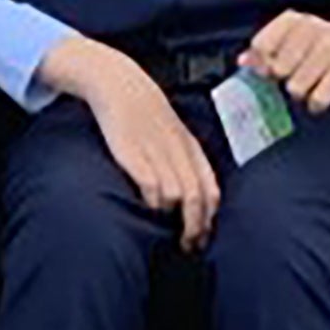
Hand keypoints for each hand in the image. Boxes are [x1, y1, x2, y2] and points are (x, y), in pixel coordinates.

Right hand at [59, 41, 221, 244]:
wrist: (119, 84)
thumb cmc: (147, 112)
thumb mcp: (173, 132)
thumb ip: (185, 160)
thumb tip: (193, 197)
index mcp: (190, 148)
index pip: (210, 190)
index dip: (209, 219)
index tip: (202, 238)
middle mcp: (177, 152)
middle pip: (196, 199)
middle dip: (195, 228)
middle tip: (188, 246)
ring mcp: (156, 153)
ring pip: (178, 195)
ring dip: (175, 220)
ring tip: (168, 235)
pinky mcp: (133, 153)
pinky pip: (152, 186)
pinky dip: (154, 203)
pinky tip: (149, 209)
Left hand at [241, 3, 329, 110]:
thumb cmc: (329, 40)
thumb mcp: (298, 35)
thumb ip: (268, 47)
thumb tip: (242, 61)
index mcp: (294, 21)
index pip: (261, 46)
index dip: (262, 64)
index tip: (271, 69)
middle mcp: (310, 31)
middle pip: (277, 71)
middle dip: (285, 80)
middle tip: (300, 76)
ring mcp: (328, 49)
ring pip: (295, 88)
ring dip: (303, 93)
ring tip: (314, 84)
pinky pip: (318, 98)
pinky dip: (317, 104)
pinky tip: (322, 97)